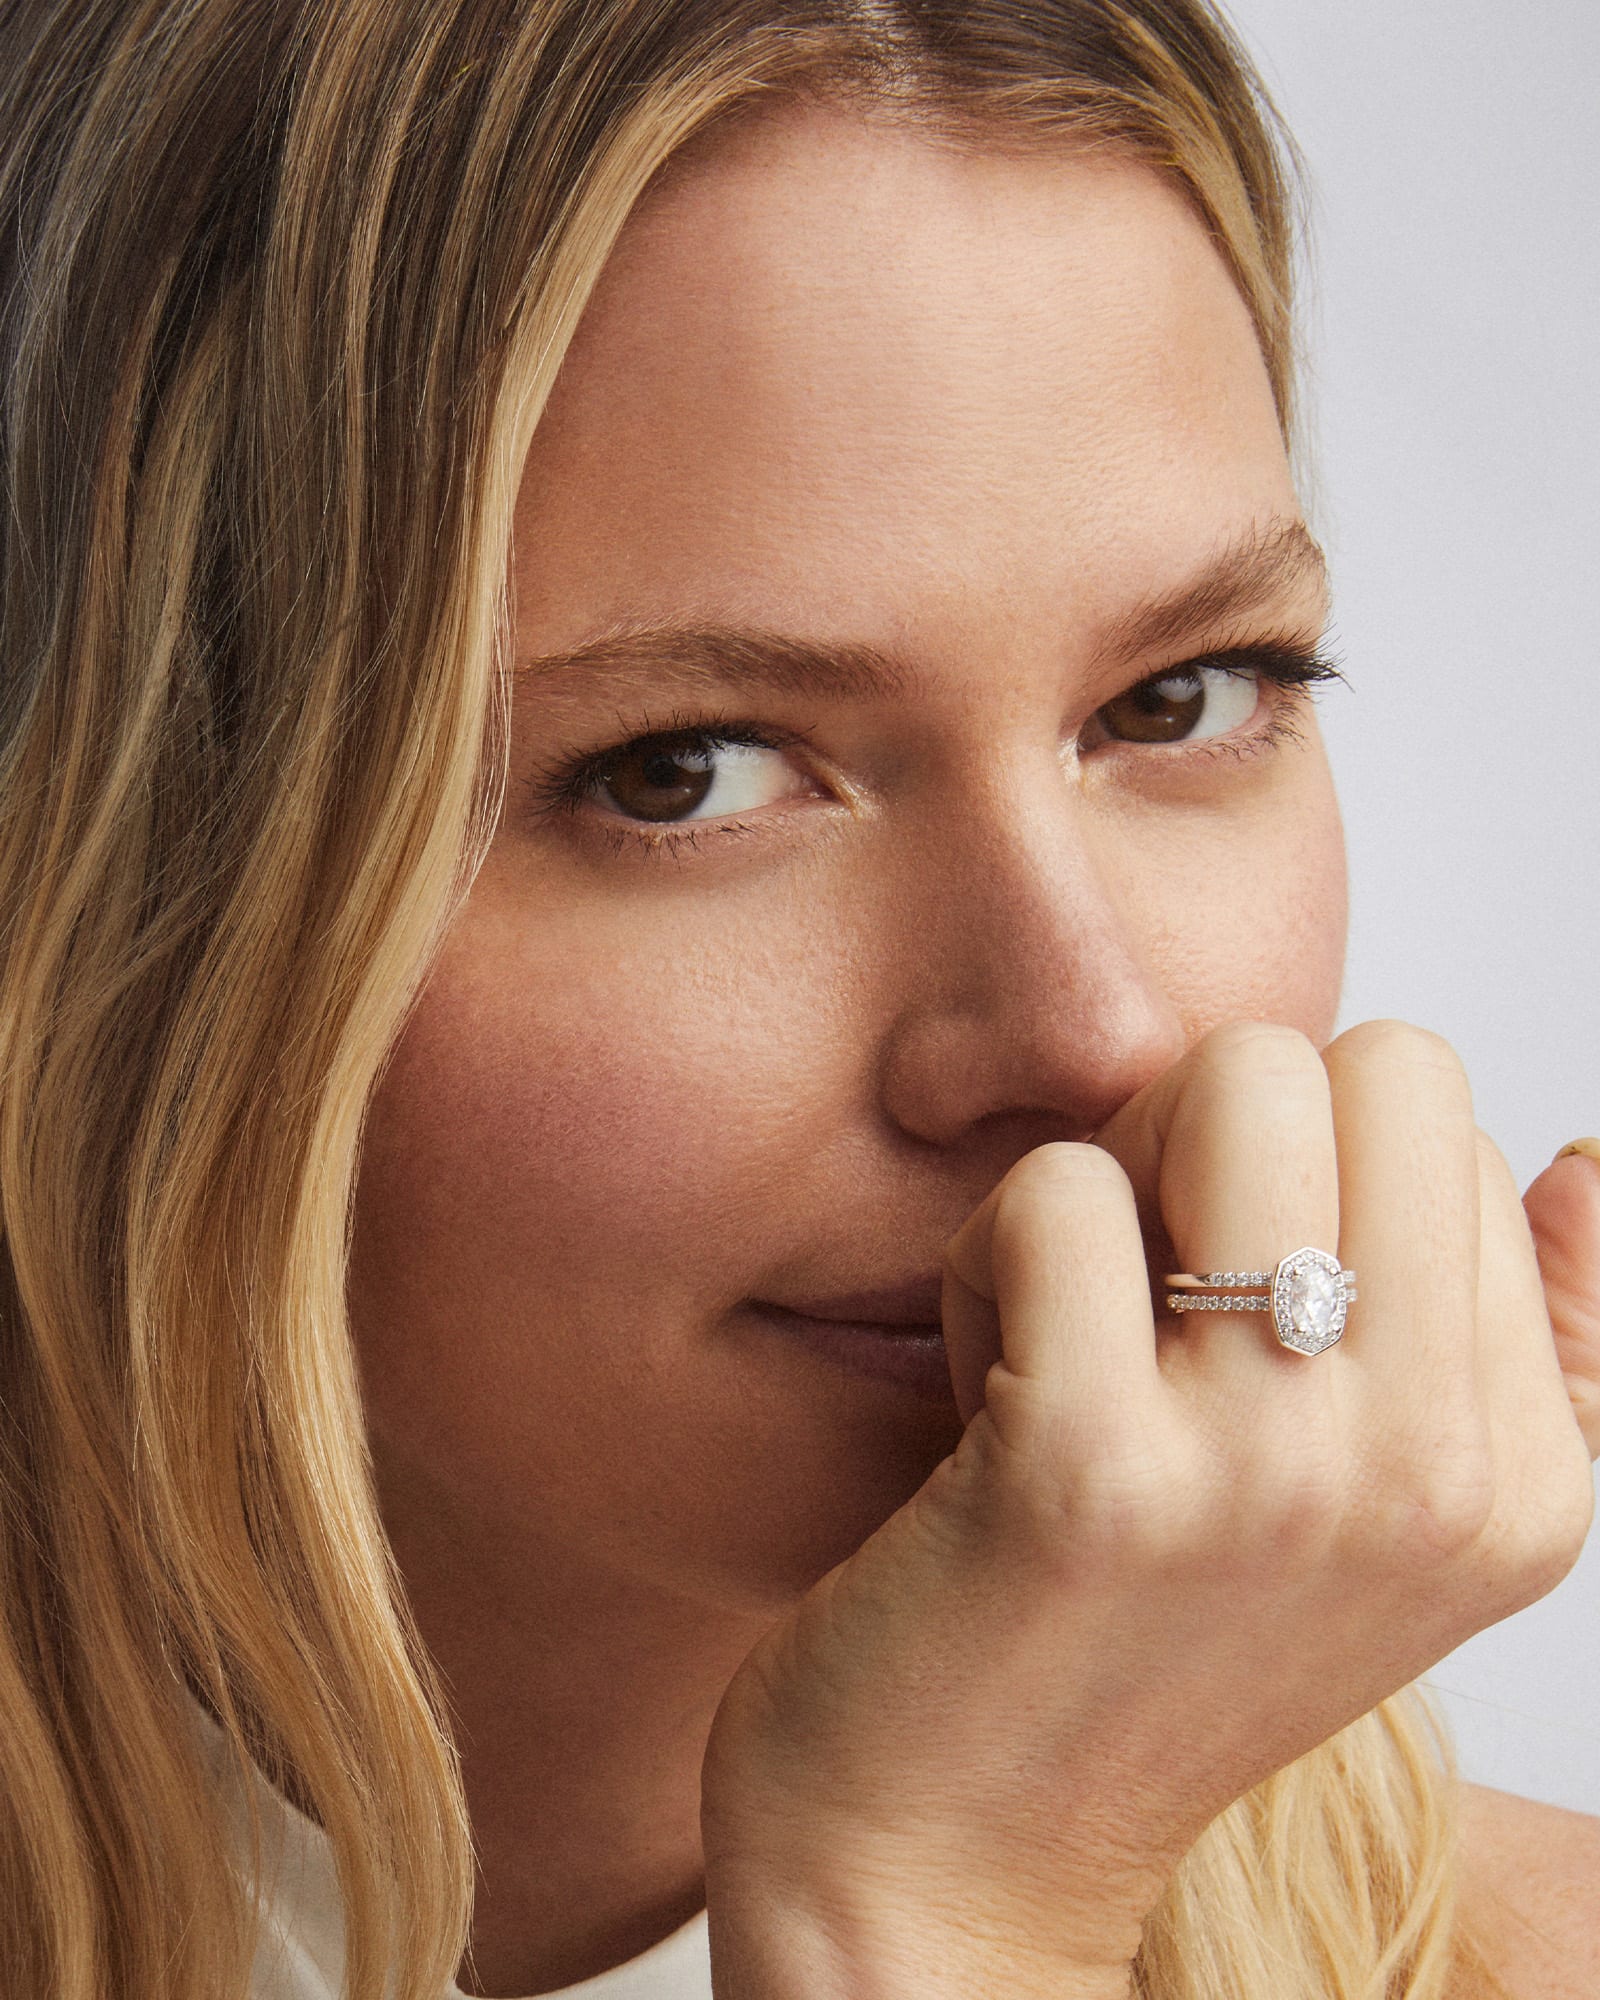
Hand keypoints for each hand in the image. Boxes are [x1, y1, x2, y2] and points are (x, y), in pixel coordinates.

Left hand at [700, 1021, 1596, 1994]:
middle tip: (1148, 1275)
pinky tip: (984, 1385)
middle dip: (1222, 1125)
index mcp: (1525, 1478)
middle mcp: (1436, 1479)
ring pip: (1235, 1082)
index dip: (1295, 1173)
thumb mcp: (1380, 1519)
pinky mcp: (1095, 1474)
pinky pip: (1058, 1191)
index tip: (1227, 1323)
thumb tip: (1580, 1154)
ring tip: (1077, 1324)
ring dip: (1115, 1175)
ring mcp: (1276, 1476)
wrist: (958, 1854)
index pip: (1447, 1117)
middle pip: (1370, 1062)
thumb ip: (1523, 1340)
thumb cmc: (1142, 1643)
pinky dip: (987, 1257)